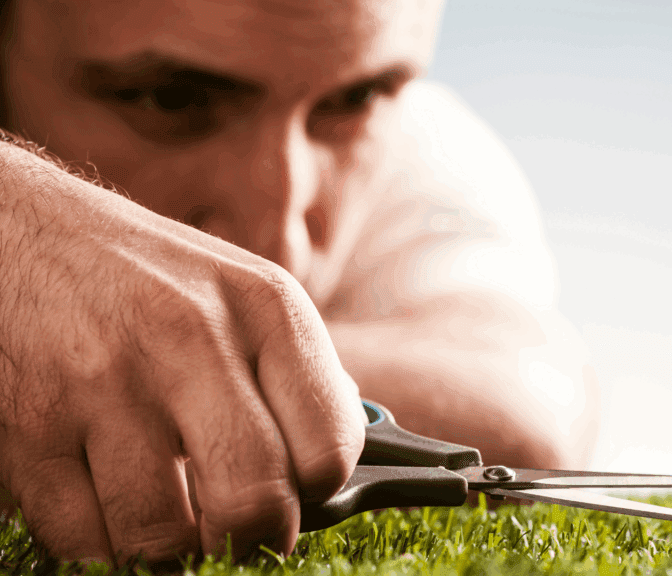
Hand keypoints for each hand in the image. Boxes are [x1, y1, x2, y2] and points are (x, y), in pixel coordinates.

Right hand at [0, 143, 363, 564]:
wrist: (23, 231)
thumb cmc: (147, 277)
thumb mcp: (242, 292)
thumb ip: (294, 373)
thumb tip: (336, 460)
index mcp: (265, 307)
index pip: (331, 445)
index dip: (319, 491)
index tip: (298, 495)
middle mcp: (192, 337)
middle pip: (254, 502)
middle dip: (252, 539)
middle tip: (238, 532)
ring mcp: (106, 380)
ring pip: (163, 536)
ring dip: (171, 547)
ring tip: (168, 514)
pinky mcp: (30, 421)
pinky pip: (83, 536)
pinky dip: (102, 541)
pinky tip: (108, 501)